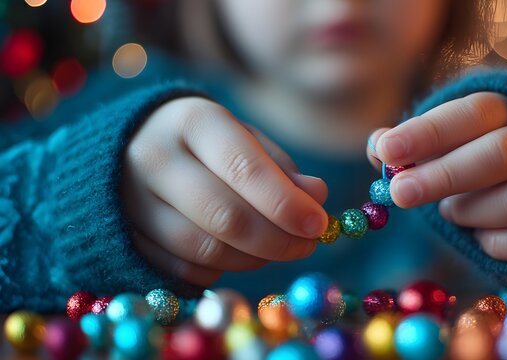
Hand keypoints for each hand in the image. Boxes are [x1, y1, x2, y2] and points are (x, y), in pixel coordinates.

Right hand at [121, 97, 327, 285]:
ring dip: (254, 259)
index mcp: (192, 121)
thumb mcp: (243, 138)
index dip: (286, 203)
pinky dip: (221, 271)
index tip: (318, 224)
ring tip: (277, 249)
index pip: (244, 168)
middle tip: (306, 245)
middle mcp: (154, 159)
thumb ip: (279, 167)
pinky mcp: (125, 238)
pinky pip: (183, 271)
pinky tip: (238, 255)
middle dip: (277, 240)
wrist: (131, 146)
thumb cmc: (204, 142)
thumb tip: (316, 197)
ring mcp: (131, 202)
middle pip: (225, 216)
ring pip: (205, 250)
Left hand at [368, 92, 506, 260]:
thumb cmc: (472, 158)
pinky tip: (478, 234)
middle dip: (444, 175)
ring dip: (472, 210)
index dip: (430, 132)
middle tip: (400, 193)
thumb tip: (378, 147)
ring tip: (449, 211)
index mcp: (506, 110)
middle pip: (500, 153)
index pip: (472, 112)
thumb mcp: (440, 144)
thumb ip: (408, 145)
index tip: (388, 151)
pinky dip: (495, 242)